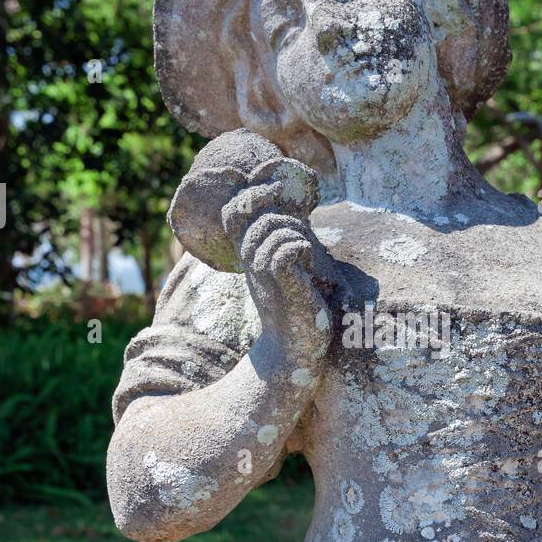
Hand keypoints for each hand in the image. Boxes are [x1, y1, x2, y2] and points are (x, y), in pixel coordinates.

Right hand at [221, 171, 331, 366]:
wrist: (293, 351)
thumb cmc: (294, 307)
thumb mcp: (282, 268)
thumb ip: (281, 240)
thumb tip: (289, 210)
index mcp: (249, 255)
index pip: (232, 212)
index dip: (250, 192)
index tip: (274, 190)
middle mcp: (251, 262)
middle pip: (250, 214)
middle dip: (276, 210)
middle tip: (297, 230)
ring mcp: (264, 275)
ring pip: (271, 230)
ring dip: (295, 234)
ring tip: (305, 255)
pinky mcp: (284, 288)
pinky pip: (284, 251)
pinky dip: (301, 249)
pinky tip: (308, 265)